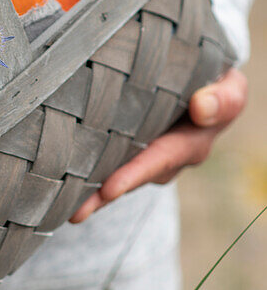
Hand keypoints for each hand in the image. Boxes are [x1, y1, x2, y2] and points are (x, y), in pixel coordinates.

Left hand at [69, 67, 246, 222]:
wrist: (202, 81)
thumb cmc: (213, 79)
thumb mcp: (229, 86)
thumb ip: (223, 98)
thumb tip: (201, 107)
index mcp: (195, 140)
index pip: (164, 157)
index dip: (135, 173)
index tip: (110, 189)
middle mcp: (172, 155)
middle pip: (133, 176)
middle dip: (103, 194)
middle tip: (75, 210)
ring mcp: (151, 156)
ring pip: (118, 174)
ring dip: (91, 190)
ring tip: (60, 204)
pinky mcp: (131, 150)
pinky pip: (109, 164)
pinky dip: (86, 174)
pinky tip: (61, 186)